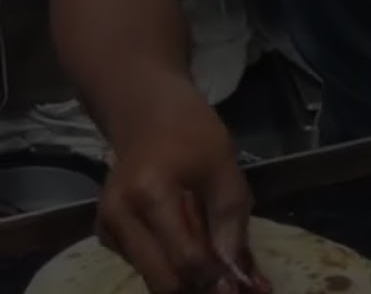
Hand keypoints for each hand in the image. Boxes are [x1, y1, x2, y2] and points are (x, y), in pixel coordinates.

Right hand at [97, 72, 268, 293]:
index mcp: (150, 195)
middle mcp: (118, 217)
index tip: (244, 288)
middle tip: (233, 287)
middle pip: (162, 280)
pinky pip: (144, 265)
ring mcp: (107, 228)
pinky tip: (196, 249)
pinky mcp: (106, 234)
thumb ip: (232, 225)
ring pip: (152, 278)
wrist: (148, 114)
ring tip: (220, 269)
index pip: (184, 258)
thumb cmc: (193, 134)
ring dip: (188, 281)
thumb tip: (241, 277)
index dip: (216, 280)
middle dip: (200, 288)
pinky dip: (172, 267)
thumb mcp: (225, 171)